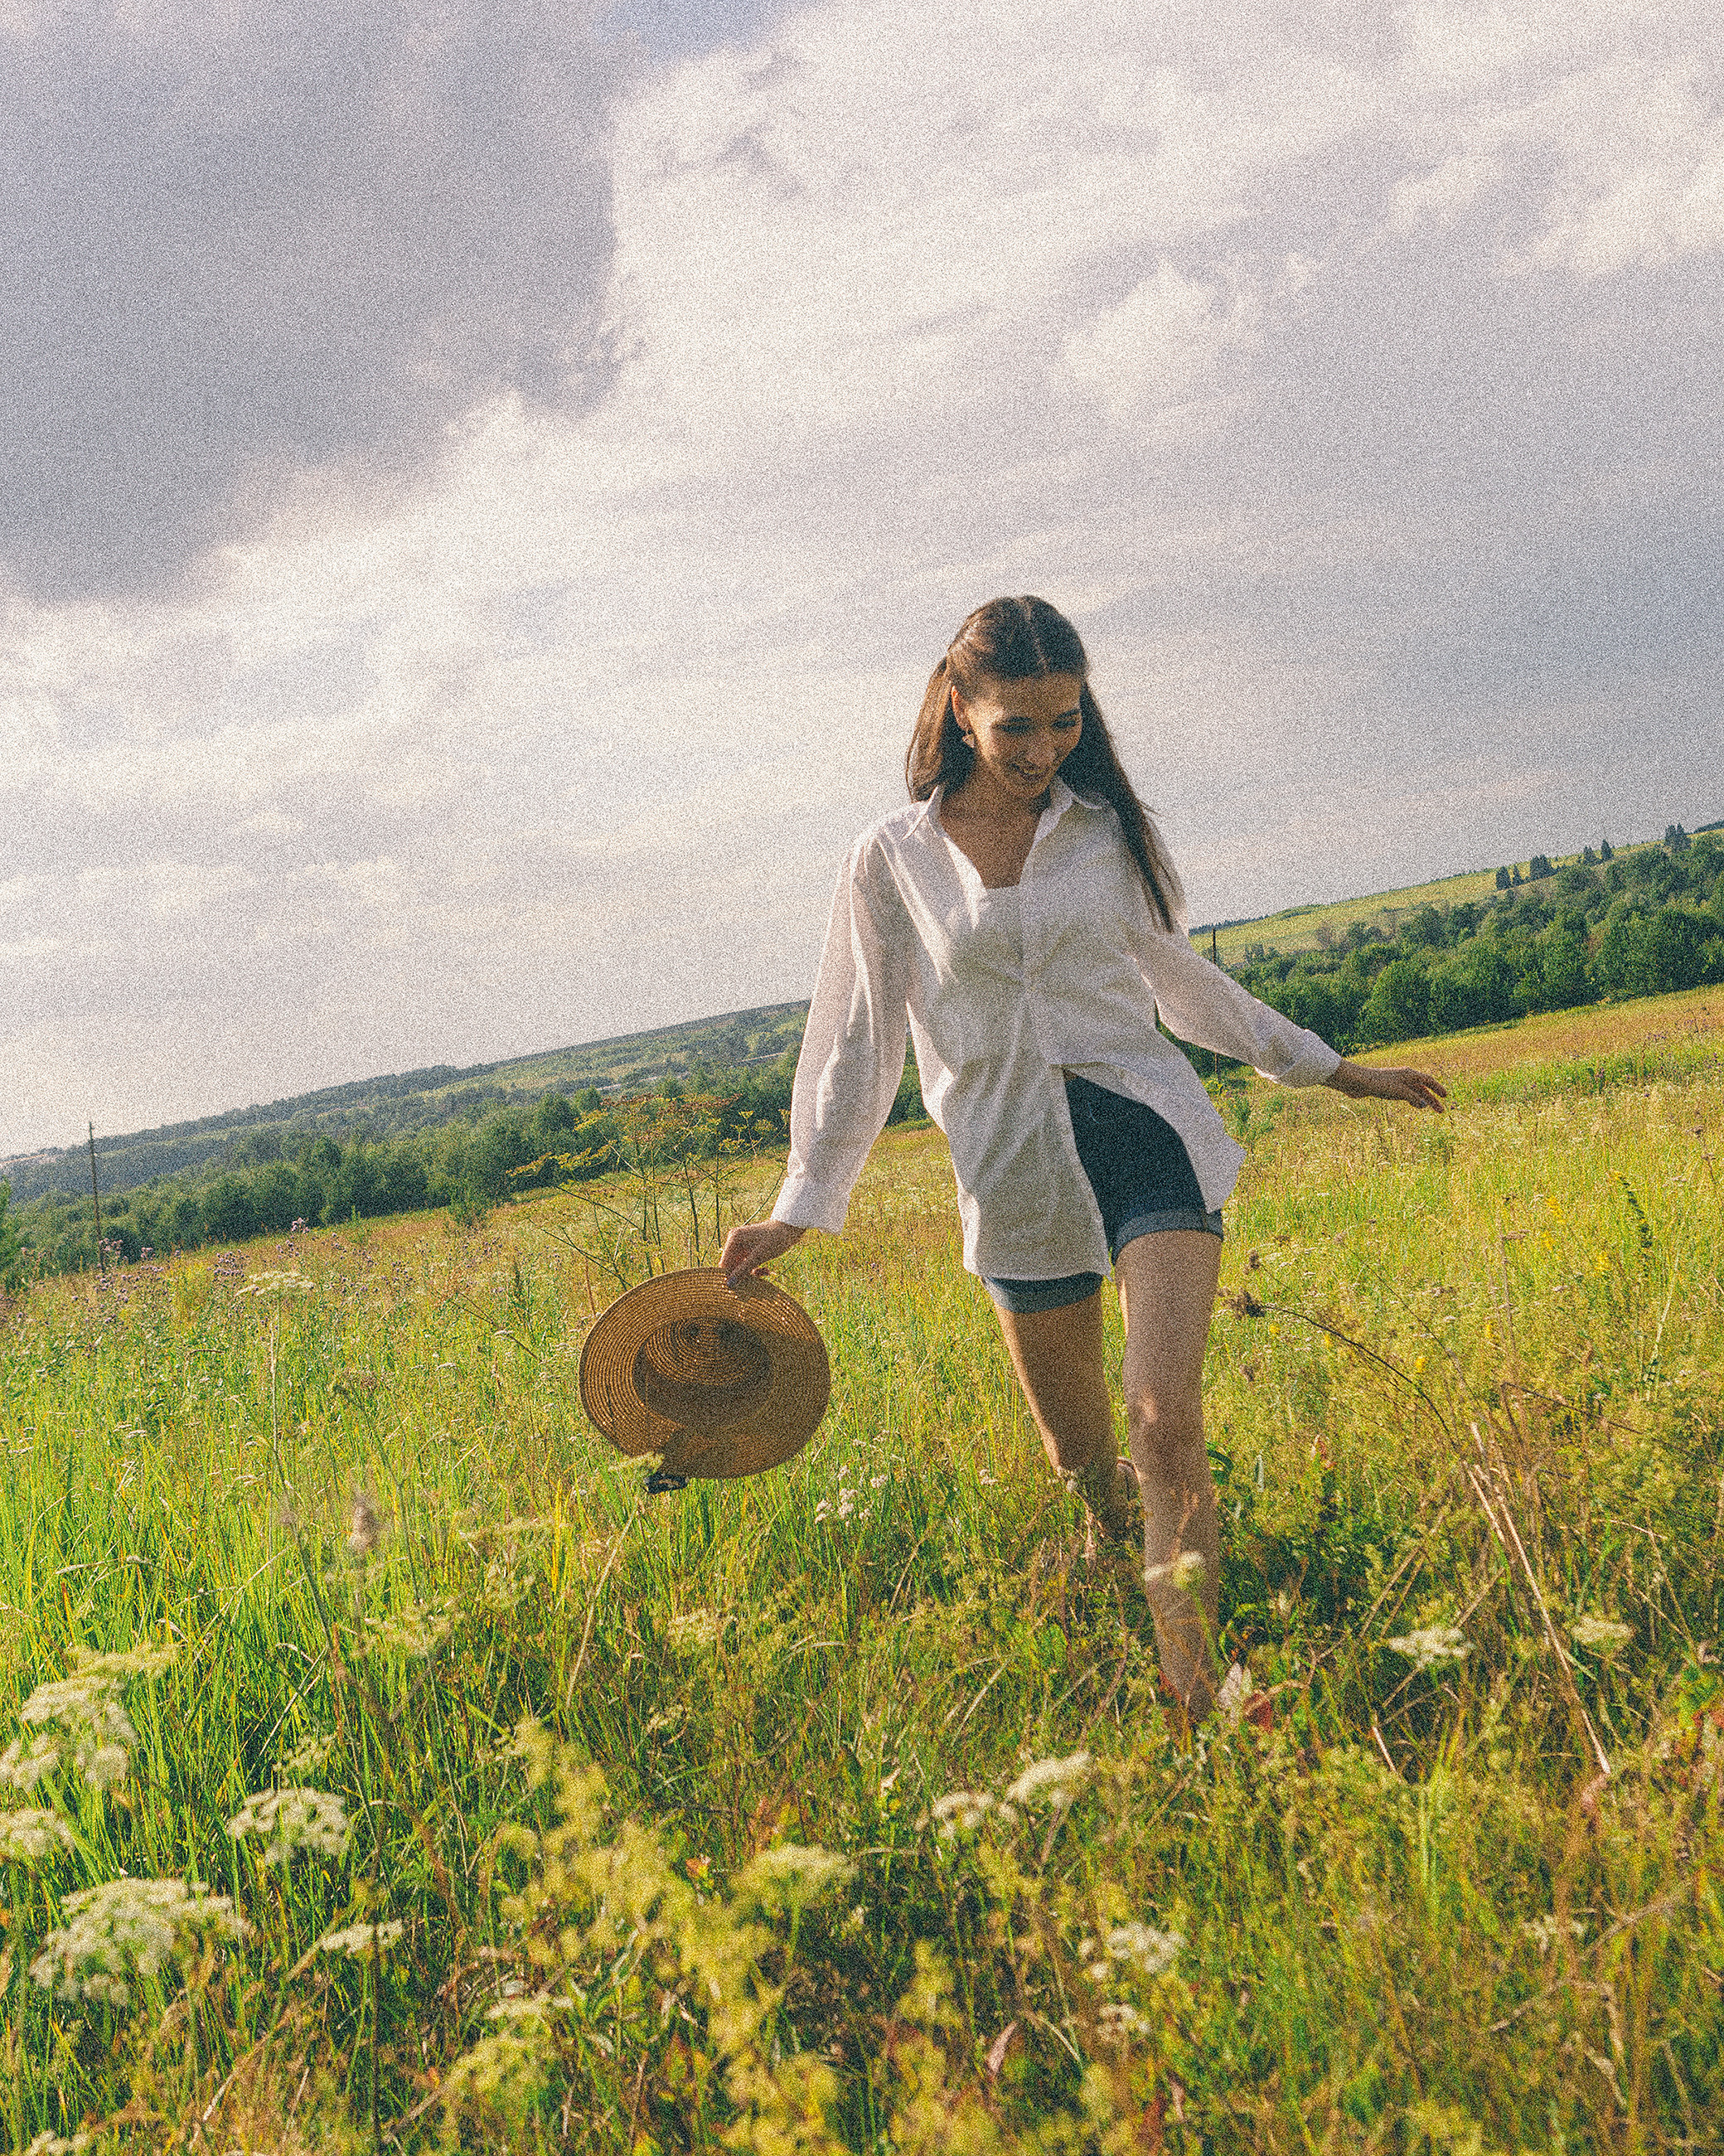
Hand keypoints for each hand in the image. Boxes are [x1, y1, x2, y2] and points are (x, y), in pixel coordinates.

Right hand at [719, 1218, 805, 1284]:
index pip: (724, 1263)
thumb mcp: (759, 1257)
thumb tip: (729, 1284)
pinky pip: (746, 1263)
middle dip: (743, 1275)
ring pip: (739, 1266)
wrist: (789, 1228)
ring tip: (765, 1273)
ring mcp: (741, 1244)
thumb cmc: (775, 1239)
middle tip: (758, 1279)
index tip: (741, 1288)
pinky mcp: (748, 1248)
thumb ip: (743, 1270)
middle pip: (731, 1265)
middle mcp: (734, 1240)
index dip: (730, 1276)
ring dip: (751, 1273)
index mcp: (733, 1239)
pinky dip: (754, 1268)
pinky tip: (766, 1271)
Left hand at [1324, 1058, 1446, 1112]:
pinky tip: (1415, 1106)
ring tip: (1430, 1110)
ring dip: (1423, 1100)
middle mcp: (1404, 1076)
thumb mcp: (1399, 1091)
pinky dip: (1412, 1100)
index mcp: (1409, 1073)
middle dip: (1432, 1099)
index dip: (1438, 1088)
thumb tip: (1423, 1105)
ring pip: (1414, 1092)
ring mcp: (1396, 1082)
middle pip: (1423, 1088)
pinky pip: (1405, 1094)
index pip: (1428, 1080)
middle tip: (1441, 1111)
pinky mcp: (1388, 1088)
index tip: (1445, 1096)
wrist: (1357, 1082)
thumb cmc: (1379, 1083)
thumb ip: (1413, 1098)